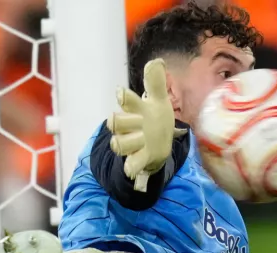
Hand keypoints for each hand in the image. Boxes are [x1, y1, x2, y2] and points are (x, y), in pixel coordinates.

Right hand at [107, 58, 186, 191]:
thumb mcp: (159, 101)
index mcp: (136, 110)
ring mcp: (132, 144)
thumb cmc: (155, 120)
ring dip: (129, 142)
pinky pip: (130, 165)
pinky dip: (130, 166)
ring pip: (118, 144)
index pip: (126, 100)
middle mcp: (129, 126)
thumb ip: (156, 83)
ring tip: (141, 141)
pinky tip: (132, 167)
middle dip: (124, 122)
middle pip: (115, 122)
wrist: (160, 145)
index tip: (121, 94)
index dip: (123, 97)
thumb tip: (156, 61)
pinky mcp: (138, 159)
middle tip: (139, 122)